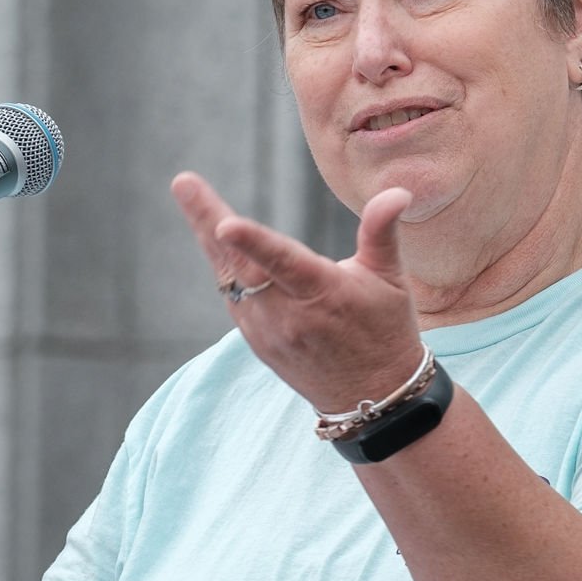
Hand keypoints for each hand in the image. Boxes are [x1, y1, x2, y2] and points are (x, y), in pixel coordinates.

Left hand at [170, 172, 424, 411]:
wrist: (371, 397)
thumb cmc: (385, 329)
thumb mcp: (391, 280)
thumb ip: (382, 232)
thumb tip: (397, 191)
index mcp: (324, 294)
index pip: (283, 263)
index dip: (253, 242)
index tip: (224, 223)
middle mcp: (289, 315)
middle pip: (240, 264)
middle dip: (208, 220)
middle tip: (183, 182)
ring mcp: (267, 330)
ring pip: (229, 277)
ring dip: (208, 236)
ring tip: (189, 193)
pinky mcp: (256, 340)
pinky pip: (233, 294)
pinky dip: (222, 262)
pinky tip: (211, 234)